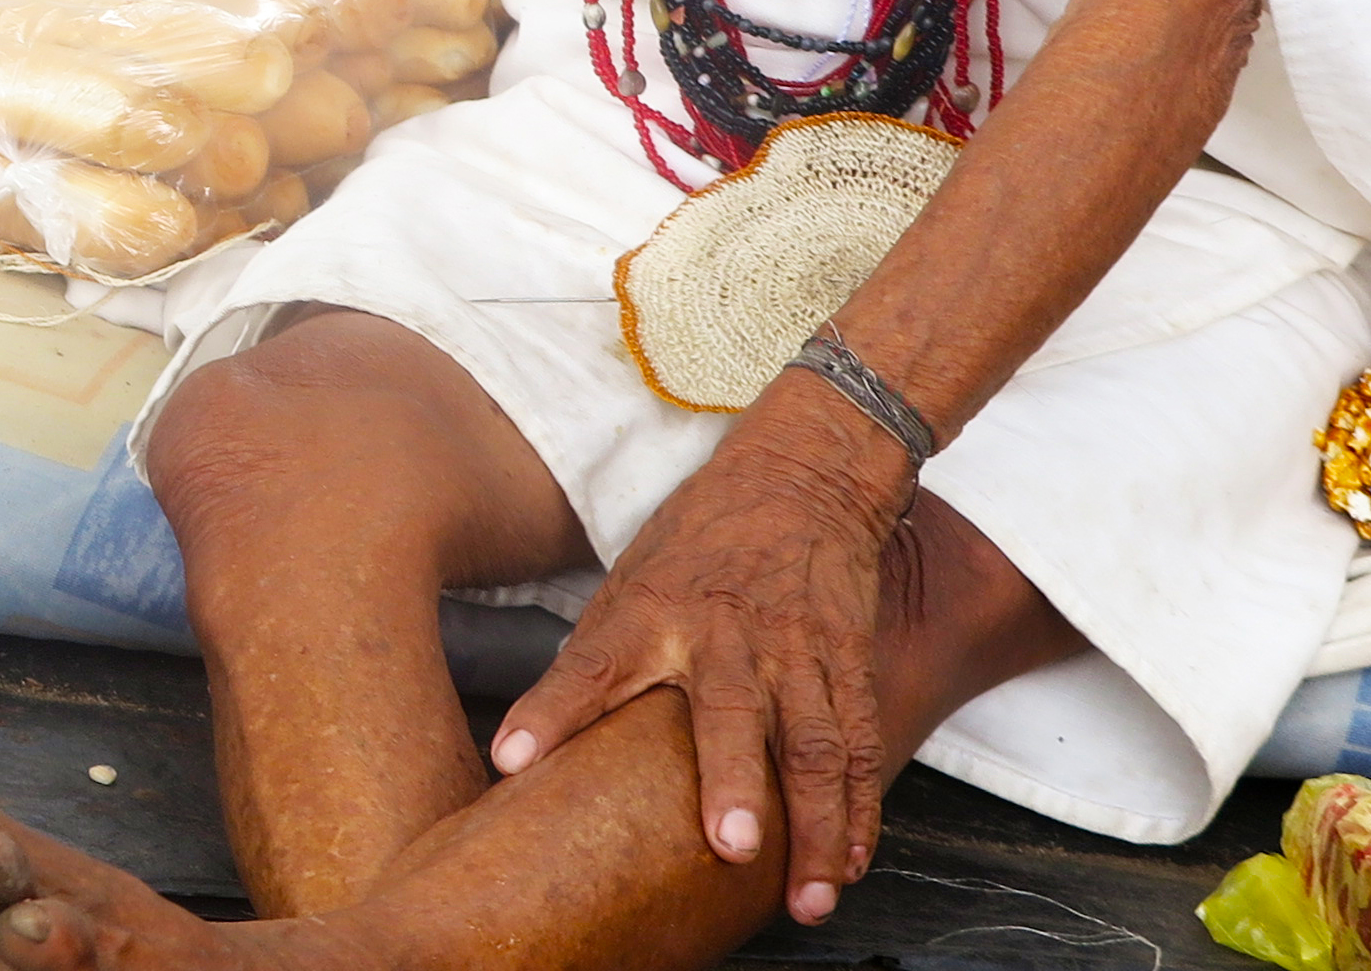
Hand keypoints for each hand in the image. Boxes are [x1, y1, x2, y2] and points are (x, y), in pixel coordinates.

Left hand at [488, 418, 906, 924]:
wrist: (803, 471)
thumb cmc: (701, 536)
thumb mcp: (634, 576)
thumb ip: (596, 657)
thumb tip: (527, 746)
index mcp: (654, 607)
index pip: (591, 662)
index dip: (550, 709)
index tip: (512, 757)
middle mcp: (726, 630)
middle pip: (730, 710)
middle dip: (733, 779)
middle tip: (731, 846)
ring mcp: (794, 644)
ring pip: (812, 742)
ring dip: (815, 824)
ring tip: (811, 900)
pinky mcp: (846, 654)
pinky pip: (857, 737)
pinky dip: (858, 803)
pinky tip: (850, 860)